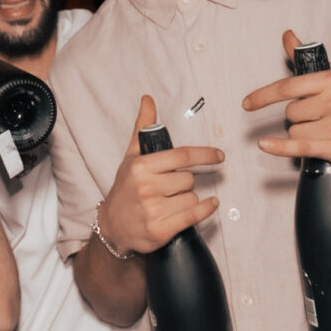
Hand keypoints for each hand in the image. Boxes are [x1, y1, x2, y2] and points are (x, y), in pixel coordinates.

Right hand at [97, 95, 222, 253]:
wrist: (111, 226)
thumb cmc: (125, 188)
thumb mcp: (131, 157)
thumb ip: (143, 128)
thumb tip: (148, 99)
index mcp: (141, 167)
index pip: (182, 156)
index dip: (205, 155)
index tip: (219, 156)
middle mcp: (146, 188)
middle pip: (189, 179)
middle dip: (185, 183)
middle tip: (170, 188)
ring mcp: (153, 211)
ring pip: (192, 198)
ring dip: (188, 200)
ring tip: (170, 203)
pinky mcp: (160, 231)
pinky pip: (194, 216)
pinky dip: (205, 210)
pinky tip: (210, 204)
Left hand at [242, 33, 330, 164]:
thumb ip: (307, 58)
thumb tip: (287, 36)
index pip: (287, 87)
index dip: (263, 96)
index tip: (247, 104)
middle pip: (290, 113)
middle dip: (299, 116)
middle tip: (320, 116)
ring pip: (294, 131)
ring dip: (302, 133)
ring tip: (325, 130)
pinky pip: (298, 148)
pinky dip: (279, 148)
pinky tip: (265, 145)